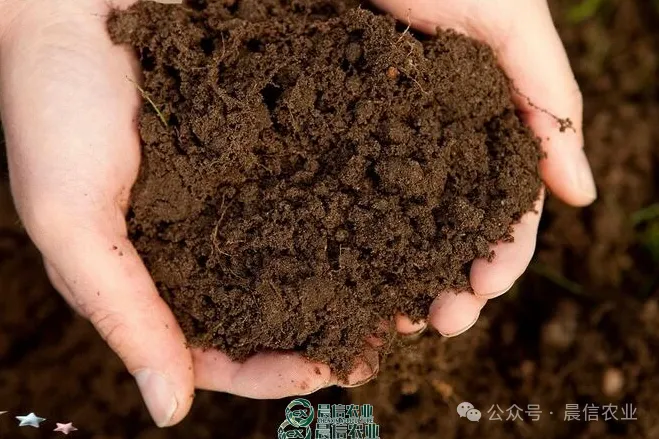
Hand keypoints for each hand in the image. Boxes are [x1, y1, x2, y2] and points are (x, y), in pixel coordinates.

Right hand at [0, 0, 378, 427]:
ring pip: (307, 248)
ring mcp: (241, 191)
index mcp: (157, 277)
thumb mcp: (73, 218)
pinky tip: (395, 208)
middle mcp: (207, 243)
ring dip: (356, 271)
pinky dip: (355, 197)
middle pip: (276, 306)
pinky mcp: (266, 141)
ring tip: (407, 288)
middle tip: (384, 339)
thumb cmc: (50, 108)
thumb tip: (169, 412)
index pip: (220, 351)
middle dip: (330, 327)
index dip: (272, 370)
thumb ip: (123, 310)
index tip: (323, 371)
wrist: (74, 2)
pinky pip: (317, 178)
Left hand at [375, 0, 595, 334]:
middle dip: (452, 282)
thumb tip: (581, 195)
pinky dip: (356, 234)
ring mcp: (394, 139)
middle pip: (456, 229)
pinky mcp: (345, 128)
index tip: (482, 291)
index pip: (509, 207)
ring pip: (406, 222)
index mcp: (492, 127)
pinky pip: (355, 190)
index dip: (503, 254)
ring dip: (404, 274)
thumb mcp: (512, 26)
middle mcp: (445, 143)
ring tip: (391, 315)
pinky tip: (346, 266)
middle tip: (433, 324)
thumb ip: (548, 103)